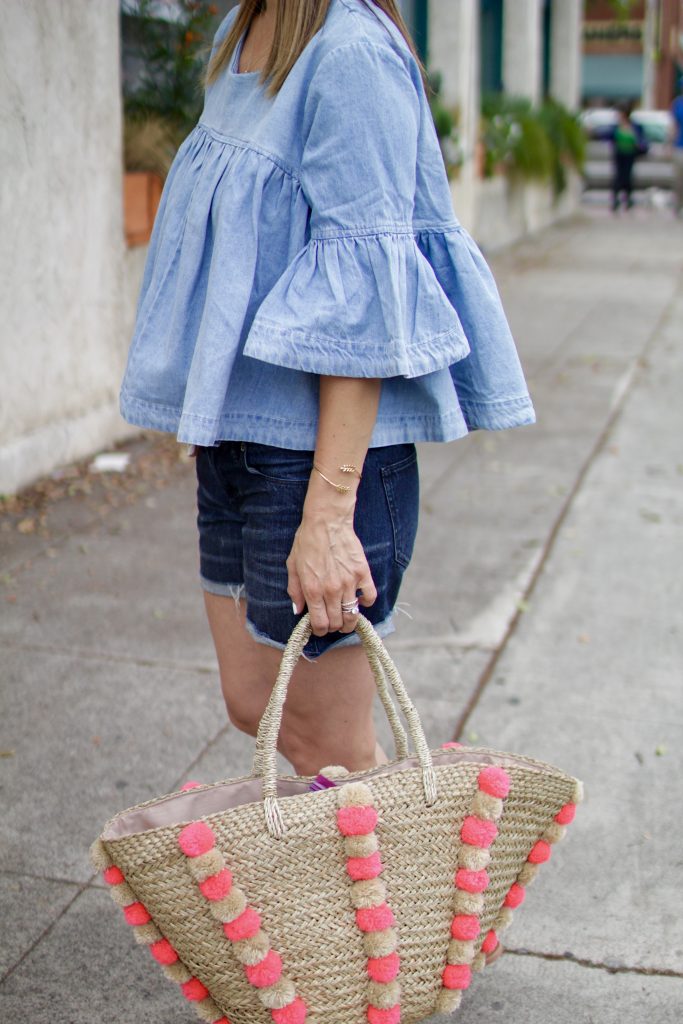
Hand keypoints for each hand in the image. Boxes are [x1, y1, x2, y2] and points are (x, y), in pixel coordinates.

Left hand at [287, 500, 376, 636]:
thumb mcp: (292, 566)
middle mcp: (332, 590)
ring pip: (353, 614)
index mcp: (313, 590)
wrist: (327, 521)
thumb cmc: (307, 541)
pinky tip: (360, 599)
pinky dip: (366, 602)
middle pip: (337, 623)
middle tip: (332, 622)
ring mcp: (349, 582)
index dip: (319, 630)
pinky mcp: (363, 573)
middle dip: (334, 627)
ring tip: (347, 619)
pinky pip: (369, 597)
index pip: (320, 624)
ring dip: (349, 621)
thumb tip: (298, 610)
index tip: (320, 627)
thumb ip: (294, 590)